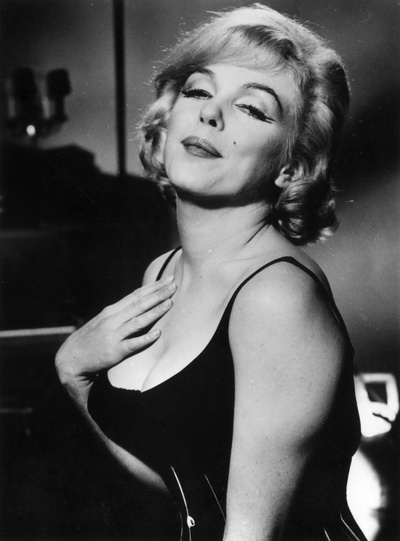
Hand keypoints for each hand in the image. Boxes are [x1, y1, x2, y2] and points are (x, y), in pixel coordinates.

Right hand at [55, 276, 176, 385]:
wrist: (70, 359)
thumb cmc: (91, 339)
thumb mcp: (104, 321)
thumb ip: (121, 313)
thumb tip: (140, 303)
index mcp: (112, 311)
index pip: (136, 295)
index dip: (153, 286)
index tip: (168, 279)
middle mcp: (113, 320)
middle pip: (139, 304)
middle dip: (158, 294)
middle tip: (174, 285)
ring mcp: (114, 335)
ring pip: (138, 321)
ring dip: (155, 311)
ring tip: (170, 303)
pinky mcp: (114, 351)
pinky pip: (133, 344)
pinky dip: (146, 338)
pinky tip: (158, 333)